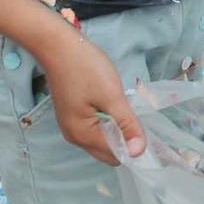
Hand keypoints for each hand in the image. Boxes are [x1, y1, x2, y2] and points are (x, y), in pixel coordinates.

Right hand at [37, 26, 145, 164]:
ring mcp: (71, 126)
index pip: (115, 156)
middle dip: (124, 141)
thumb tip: (139, 153)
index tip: (145, 130)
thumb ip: (127, 125)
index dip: (133, 148)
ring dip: (116, 131)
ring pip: (101, 140)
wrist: (58, 46)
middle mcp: (74, 137)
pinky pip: (94, 129)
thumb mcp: (112, 96)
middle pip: (107, 152)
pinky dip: (107, 124)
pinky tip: (114, 107)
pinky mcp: (72, 116)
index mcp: (83, 136)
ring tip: (126, 111)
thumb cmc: (86, 68)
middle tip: (138, 119)